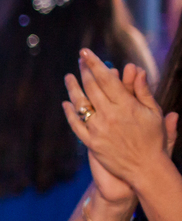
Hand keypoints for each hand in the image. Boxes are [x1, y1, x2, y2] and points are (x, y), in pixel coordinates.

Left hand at [63, 50, 178, 189]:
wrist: (145, 169)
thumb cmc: (154, 139)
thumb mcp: (154, 113)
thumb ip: (143, 91)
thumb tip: (136, 69)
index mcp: (126, 106)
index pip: (106, 79)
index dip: (94, 64)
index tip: (85, 52)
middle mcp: (110, 116)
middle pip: (91, 88)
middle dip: (84, 71)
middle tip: (79, 60)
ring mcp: (98, 129)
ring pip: (80, 104)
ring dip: (72, 88)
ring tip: (68, 77)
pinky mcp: (90, 142)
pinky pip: (75, 124)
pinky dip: (69, 112)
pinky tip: (66, 103)